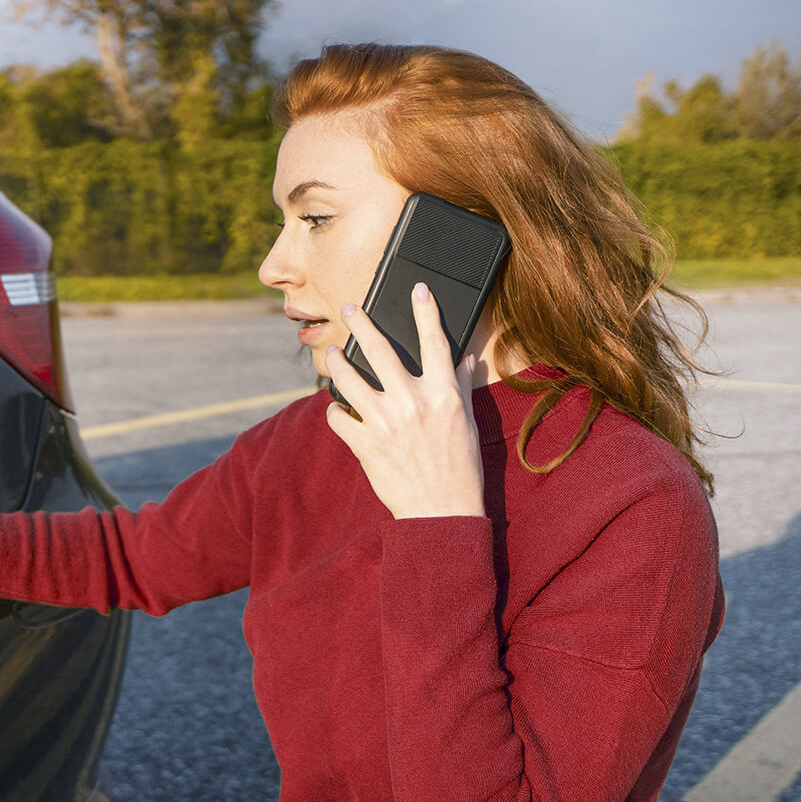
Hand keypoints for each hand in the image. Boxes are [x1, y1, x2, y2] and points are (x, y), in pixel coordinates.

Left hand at [324, 283, 486, 518]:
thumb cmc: (460, 468)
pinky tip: (338, 410)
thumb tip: (464, 360)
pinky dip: (335, 411)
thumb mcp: (469, 425)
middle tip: (347, 306)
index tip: (417, 288)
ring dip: (336, 364)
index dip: (426, 312)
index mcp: (443, 395)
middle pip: (380, 350)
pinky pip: (337, 417)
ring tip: (331, 355)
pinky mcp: (364, 444)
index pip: (435, 343)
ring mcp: (385, 423)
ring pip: (348, 379)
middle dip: (361, 323)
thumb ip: (460, 389)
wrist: (441, 513)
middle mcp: (412, 402)